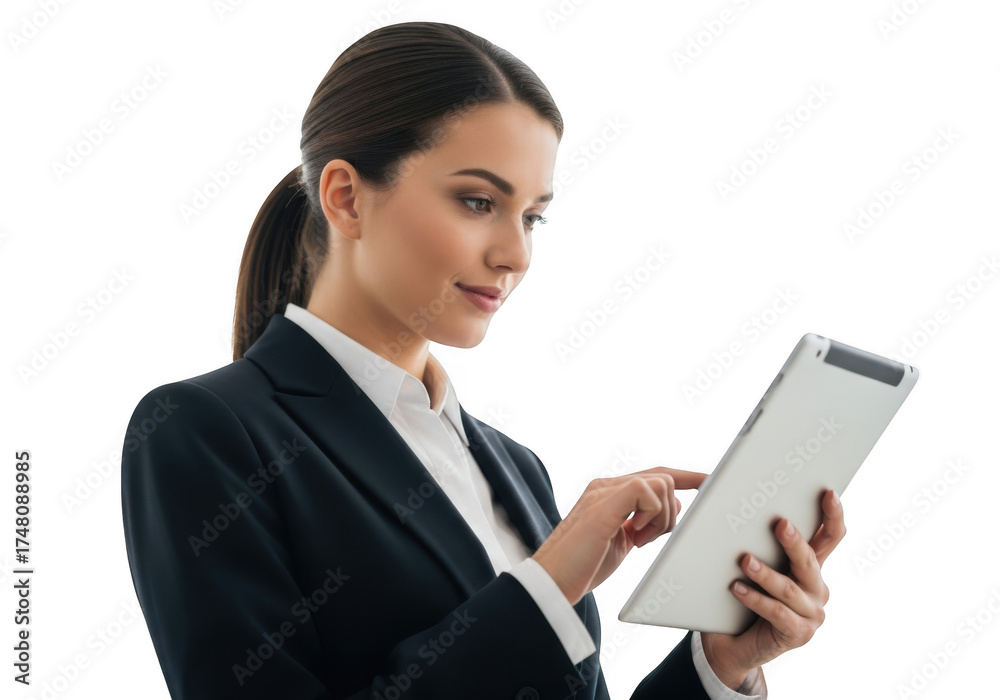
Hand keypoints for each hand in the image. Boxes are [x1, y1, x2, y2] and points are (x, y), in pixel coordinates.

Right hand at [531, 466, 707, 605]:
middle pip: (663, 476)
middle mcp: (606, 486)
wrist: (553, 581)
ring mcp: (603, 492)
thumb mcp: (623, 540)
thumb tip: (673, 504)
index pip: (654, 474)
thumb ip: (643, 521)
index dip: (685, 476)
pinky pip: (645, 491)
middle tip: (647, 539)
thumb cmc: (584, 565)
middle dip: (671, 510)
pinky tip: (634, 536)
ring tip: (638, 540)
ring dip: (660, 517)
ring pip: (660, 483)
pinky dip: (651, 515)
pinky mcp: (603, 504)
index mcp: (610, 493)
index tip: (711, 480)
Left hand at [702, 488, 846, 688]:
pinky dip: (755, 599)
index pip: (830, 537)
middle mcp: (817, 588)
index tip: (828, 493)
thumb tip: (745, 505)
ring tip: (745, 560)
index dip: (833, 516)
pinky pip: (776, 613)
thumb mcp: (756, 566)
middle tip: (779, 524)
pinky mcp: (798, 634)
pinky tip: (736, 589)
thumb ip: (758, 542)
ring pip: (789, 588)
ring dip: (766, 574)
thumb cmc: (742, 597)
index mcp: (811, 566)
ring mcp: (811, 614)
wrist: (731, 643)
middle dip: (794, 542)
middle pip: (809, 560)